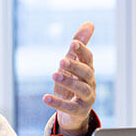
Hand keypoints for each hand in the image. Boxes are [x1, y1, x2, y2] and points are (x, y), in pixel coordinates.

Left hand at [43, 21, 95, 135]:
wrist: (73, 111)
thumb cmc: (73, 82)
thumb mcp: (73, 62)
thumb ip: (79, 45)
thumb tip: (90, 23)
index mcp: (88, 70)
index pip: (88, 58)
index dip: (82, 50)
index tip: (72, 43)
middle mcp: (90, 83)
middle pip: (86, 73)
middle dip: (75, 66)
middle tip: (61, 60)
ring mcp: (86, 98)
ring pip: (81, 89)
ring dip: (68, 81)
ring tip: (54, 74)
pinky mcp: (79, 111)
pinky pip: (69, 107)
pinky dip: (58, 102)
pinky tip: (45, 97)